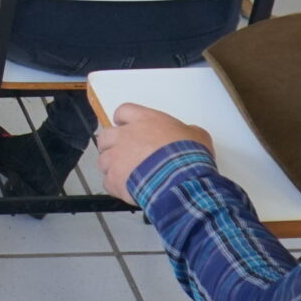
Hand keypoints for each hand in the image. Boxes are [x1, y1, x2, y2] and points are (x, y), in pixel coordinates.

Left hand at [96, 103, 213, 203]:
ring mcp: (117, 157)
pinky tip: (127, 189)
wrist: (181, 179)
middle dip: (112, 144)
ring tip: (126, 174)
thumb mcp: (197, 135)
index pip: (124, 111)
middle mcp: (126, 136)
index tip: (128, 127)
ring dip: (112, 166)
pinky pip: (107, 181)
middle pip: (106, 135)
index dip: (124, 120)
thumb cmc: (188, 156)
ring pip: (103, 159)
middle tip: (123, 153)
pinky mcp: (115, 179)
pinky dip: (115, 186)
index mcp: (144, 120)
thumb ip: (186, 131)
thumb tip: (189, 135)